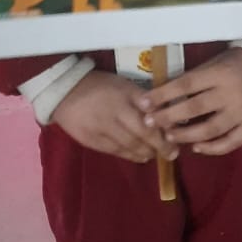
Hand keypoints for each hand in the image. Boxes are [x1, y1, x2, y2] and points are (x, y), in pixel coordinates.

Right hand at [53, 72, 176, 163]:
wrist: (64, 92)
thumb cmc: (100, 86)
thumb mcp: (123, 85)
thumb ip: (142, 98)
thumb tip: (165, 111)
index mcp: (124, 96)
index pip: (149, 116)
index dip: (164, 129)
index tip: (177, 136)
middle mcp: (114, 113)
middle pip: (142, 134)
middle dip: (160, 146)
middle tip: (173, 153)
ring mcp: (102, 129)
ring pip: (130, 146)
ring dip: (147, 152)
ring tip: (157, 154)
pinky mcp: (92, 141)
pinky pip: (116, 151)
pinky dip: (131, 156)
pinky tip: (141, 157)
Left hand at [139, 50, 241, 156]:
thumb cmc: (235, 63)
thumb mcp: (213, 63)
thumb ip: (192, 79)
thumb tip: (160, 96)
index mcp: (219, 73)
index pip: (185, 85)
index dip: (162, 95)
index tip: (143, 103)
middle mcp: (231, 93)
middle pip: (195, 108)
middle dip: (168, 117)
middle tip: (149, 123)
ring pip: (211, 129)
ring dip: (187, 135)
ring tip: (169, 136)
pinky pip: (231, 142)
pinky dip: (213, 148)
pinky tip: (197, 147)